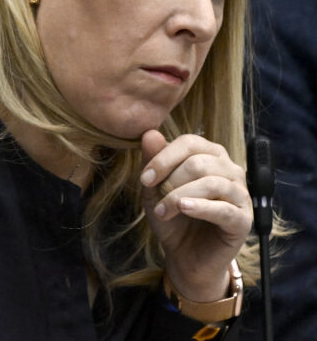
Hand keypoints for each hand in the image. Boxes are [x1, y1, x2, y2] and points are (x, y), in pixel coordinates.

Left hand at [140, 130, 251, 301]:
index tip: (144, 179)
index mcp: (211, 156)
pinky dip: (200, 207)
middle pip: (199, 162)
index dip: (164, 158)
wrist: (185, 255)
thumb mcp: (155, 189)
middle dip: (170, 180)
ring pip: (212, 183)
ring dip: (179, 196)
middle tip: (154, 197)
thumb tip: (149, 133)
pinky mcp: (243, 220)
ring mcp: (240, 195)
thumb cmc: (173, 217)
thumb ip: (154, 161)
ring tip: (162, 211)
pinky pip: (224, 208)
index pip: (190, 142)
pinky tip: (183, 209)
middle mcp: (230, 171)